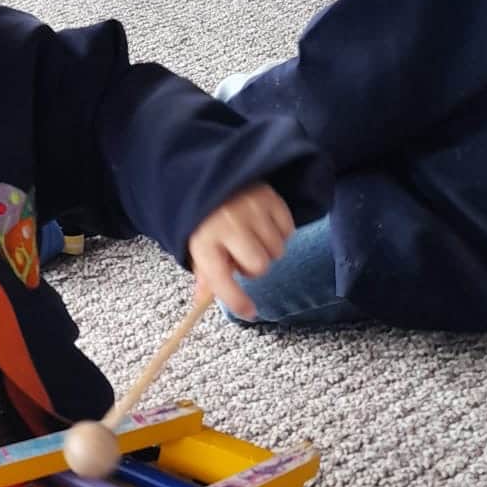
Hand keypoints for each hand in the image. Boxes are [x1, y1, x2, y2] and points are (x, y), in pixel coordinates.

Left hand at [186, 183, 294, 319]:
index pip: (220, 279)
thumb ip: (204, 272)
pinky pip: (288, 231)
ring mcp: (251, 210)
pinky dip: (280, 233)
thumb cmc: (206, 218)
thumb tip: (201, 300)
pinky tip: (264, 226)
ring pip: (277, 251)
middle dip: (253, 268)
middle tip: (243, 257)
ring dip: (267, 250)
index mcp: (204, 240)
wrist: (213, 175)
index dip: (236, 300)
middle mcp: (228, 225)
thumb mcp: (197, 244)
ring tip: (252, 238)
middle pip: (259, 267)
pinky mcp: (270, 198)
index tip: (249, 311)